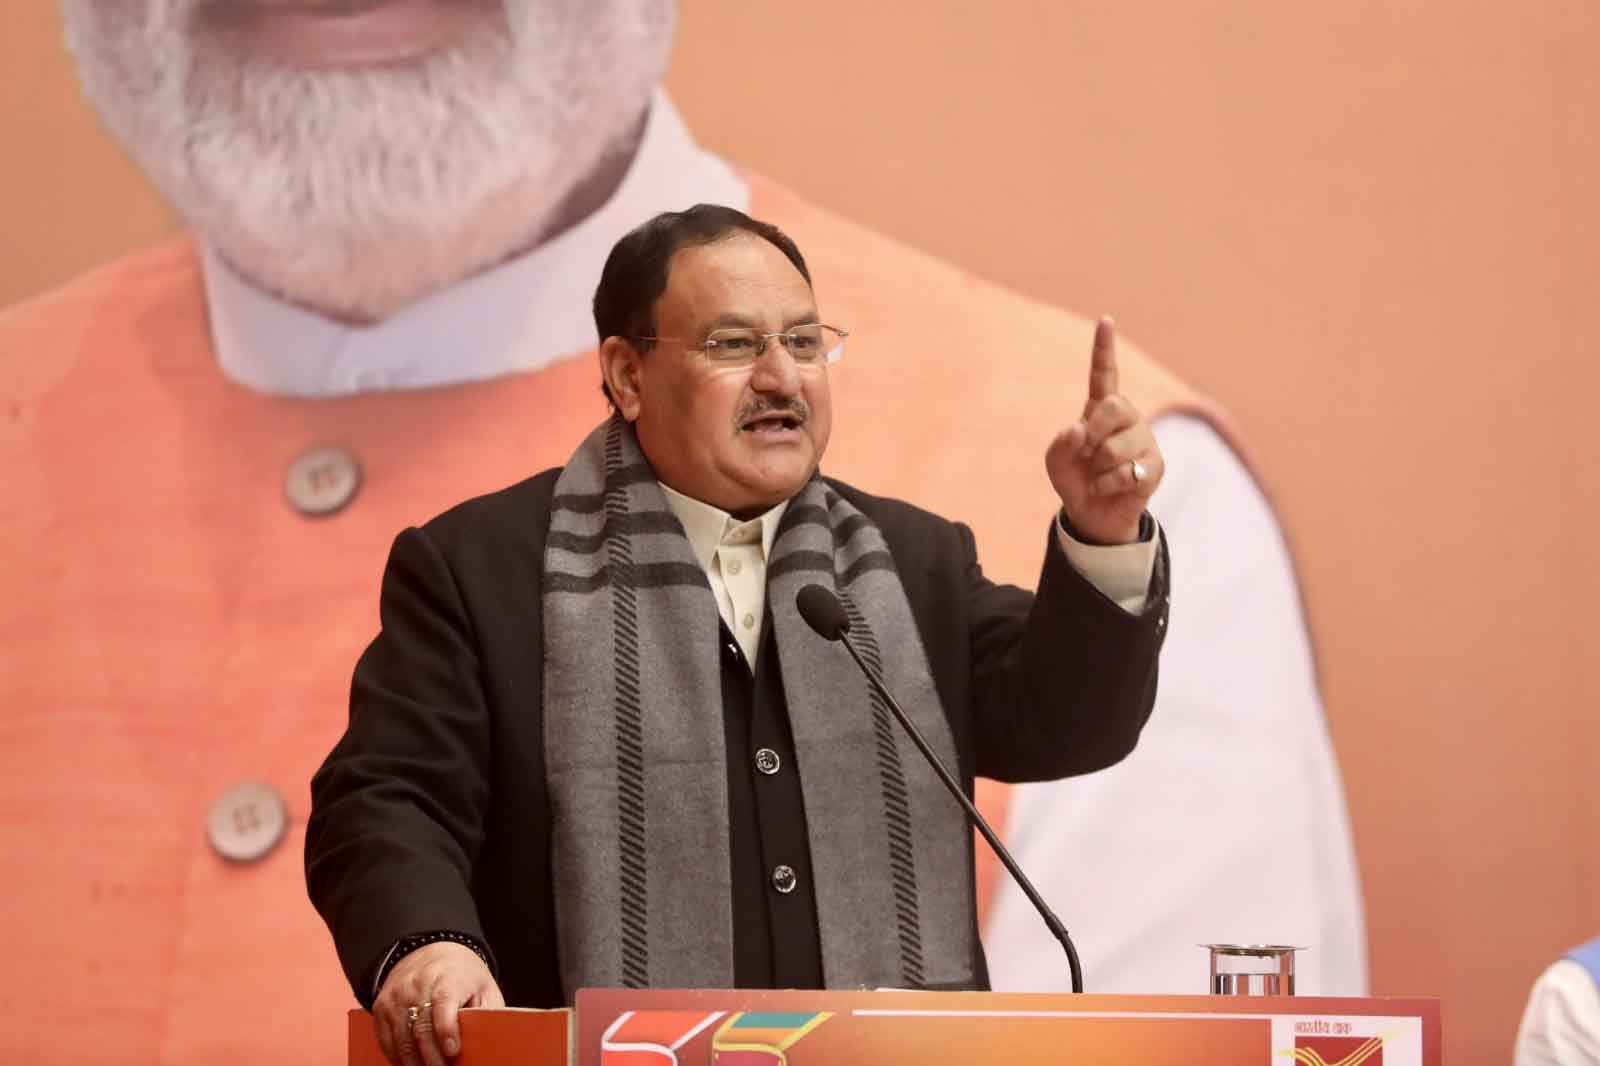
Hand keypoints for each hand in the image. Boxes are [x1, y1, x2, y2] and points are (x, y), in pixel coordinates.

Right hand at [373, 941, 504, 1065]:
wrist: (430, 953)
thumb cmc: (462, 977)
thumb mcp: (484, 988)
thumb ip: (487, 1014)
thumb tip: (490, 1042)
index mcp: (448, 977)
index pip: (444, 1003)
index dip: (447, 1029)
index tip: (452, 1051)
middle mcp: (418, 984)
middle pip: (421, 1027)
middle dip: (432, 1057)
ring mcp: (396, 996)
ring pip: (401, 1038)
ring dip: (415, 1062)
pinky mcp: (382, 1006)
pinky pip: (387, 1040)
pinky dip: (399, 1057)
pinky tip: (414, 1063)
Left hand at [1045, 316, 1164, 543]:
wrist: (1092, 515)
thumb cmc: (1075, 480)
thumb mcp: (1056, 461)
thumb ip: (1062, 443)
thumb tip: (1082, 429)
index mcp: (1100, 410)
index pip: (1104, 374)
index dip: (1104, 349)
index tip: (1105, 321)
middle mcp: (1127, 418)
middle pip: (1112, 407)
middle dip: (1092, 433)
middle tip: (1086, 454)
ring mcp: (1144, 440)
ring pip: (1115, 446)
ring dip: (1096, 467)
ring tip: (1098, 475)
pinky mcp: (1155, 466)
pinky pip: (1125, 471)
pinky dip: (1105, 485)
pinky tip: (1107, 488)